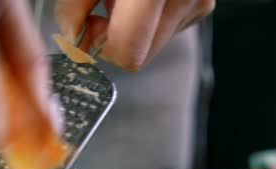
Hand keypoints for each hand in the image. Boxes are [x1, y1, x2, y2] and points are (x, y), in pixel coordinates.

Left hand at [55, 0, 214, 71]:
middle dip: (115, 37)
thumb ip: (74, 5)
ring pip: (152, 46)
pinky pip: (167, 29)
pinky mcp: (203, 5)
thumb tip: (73, 36)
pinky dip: (149, 18)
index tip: (89, 26)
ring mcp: (199, 4)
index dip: (101, 47)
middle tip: (105, 6)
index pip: (128, 54)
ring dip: (132, 27)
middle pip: (140, 56)